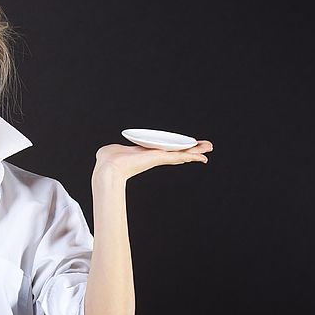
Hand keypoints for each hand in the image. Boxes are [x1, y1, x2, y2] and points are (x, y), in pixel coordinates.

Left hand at [93, 140, 212, 181]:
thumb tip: (106, 153)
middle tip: (206, 148)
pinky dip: (191, 155)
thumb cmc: (108, 159)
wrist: (109, 167)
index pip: (165, 150)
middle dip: (191, 150)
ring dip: (195, 152)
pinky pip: (178, 155)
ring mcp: (158, 157)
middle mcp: (154, 155)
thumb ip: (114, 151)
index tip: (187, 148)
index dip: (176, 149)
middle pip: (177, 152)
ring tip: (208, 150)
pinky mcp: (159, 157)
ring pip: (181, 154)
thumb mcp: (114, 151)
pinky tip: (201, 155)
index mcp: (146, 152)